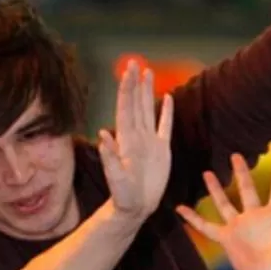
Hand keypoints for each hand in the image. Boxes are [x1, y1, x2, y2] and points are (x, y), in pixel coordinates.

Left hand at [97, 61, 175, 221]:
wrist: (136, 207)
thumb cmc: (122, 195)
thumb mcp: (116, 178)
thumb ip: (110, 158)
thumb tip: (103, 135)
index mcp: (125, 139)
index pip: (126, 108)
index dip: (127, 89)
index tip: (129, 71)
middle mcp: (136, 135)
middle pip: (135, 103)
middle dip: (135, 83)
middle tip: (136, 62)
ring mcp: (149, 141)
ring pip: (148, 110)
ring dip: (147, 91)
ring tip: (148, 72)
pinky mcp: (161, 150)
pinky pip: (164, 126)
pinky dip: (166, 112)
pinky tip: (167, 98)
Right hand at [178, 156, 270, 269]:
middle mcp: (256, 218)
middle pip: (247, 190)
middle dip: (241, 173)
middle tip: (236, 155)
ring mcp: (240, 228)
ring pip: (224, 203)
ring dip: (216, 189)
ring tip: (208, 172)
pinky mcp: (227, 239)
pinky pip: (206, 226)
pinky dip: (193, 218)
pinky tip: (180, 209)